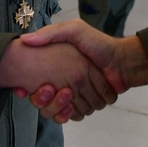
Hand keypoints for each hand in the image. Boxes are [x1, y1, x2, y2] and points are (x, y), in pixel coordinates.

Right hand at [0, 38, 116, 119]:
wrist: (122, 62)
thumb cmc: (99, 44)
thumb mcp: (75, 30)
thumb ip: (51, 33)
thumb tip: (25, 39)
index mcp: (55, 66)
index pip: (32, 85)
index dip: (31, 89)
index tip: (25, 89)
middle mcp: (62, 81)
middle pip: (43, 103)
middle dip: (45, 101)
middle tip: (50, 90)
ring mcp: (74, 95)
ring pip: (57, 111)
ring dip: (59, 108)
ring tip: (65, 95)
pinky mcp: (85, 104)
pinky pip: (73, 116)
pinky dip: (73, 113)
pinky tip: (73, 106)